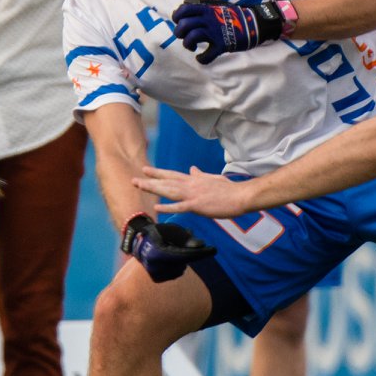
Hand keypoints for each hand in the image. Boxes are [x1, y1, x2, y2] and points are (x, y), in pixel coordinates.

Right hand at [120, 213, 215, 282]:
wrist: (139, 241)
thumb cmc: (158, 232)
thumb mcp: (172, 230)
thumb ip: (186, 237)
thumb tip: (201, 245)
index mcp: (157, 253)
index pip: (184, 254)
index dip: (200, 252)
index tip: (214, 250)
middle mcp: (154, 266)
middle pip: (183, 262)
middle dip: (189, 253)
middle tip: (188, 243)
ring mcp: (155, 274)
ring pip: (181, 268)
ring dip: (183, 260)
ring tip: (174, 249)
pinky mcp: (157, 278)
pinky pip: (175, 273)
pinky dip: (177, 266)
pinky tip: (170, 257)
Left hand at [134, 165, 256, 218]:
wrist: (241, 196)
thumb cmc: (229, 189)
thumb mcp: (212, 178)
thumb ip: (200, 174)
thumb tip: (193, 168)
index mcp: (194, 179)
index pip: (172, 175)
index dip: (158, 172)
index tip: (146, 169)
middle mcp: (191, 185)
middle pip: (167, 181)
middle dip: (150, 180)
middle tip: (134, 178)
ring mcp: (193, 194)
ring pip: (169, 190)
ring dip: (153, 188)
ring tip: (140, 186)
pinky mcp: (198, 205)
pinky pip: (180, 207)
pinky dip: (168, 206)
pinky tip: (157, 207)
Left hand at [172, 0, 285, 64]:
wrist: (254, 23)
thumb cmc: (235, 15)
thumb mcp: (218, 5)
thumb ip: (203, 5)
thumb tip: (186, 2)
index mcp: (207, 9)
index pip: (184, 9)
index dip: (177, 16)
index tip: (179, 22)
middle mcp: (208, 19)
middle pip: (184, 25)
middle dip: (179, 33)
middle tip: (185, 37)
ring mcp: (215, 32)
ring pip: (192, 38)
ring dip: (188, 45)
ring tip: (192, 48)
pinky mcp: (222, 45)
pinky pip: (207, 55)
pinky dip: (201, 59)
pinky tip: (201, 58)